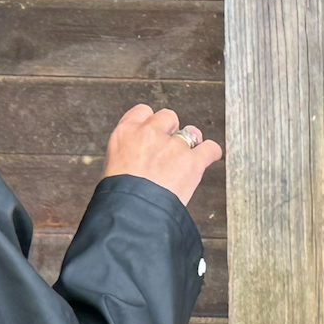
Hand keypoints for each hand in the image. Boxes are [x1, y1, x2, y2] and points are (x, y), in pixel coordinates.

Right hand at [105, 104, 222, 204]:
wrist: (131, 212)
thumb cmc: (118, 197)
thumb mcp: (112, 167)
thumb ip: (127, 155)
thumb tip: (136, 159)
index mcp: (126, 133)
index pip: (142, 111)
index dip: (150, 121)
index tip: (153, 130)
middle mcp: (149, 134)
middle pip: (167, 116)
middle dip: (170, 129)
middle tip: (168, 147)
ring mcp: (173, 146)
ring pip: (191, 131)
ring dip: (191, 141)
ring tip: (187, 155)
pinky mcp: (192, 161)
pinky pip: (210, 149)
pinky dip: (211, 153)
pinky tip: (208, 157)